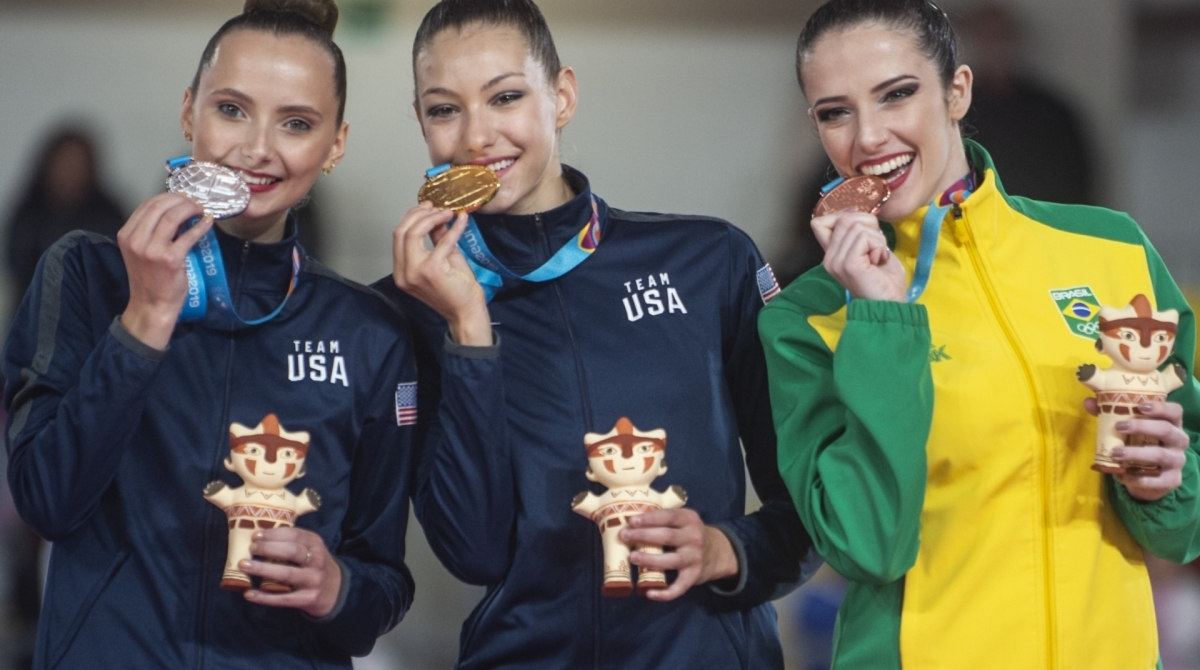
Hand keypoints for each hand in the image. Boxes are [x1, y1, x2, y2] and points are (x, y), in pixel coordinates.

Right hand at [117, 192, 209, 348]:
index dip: (167, 196)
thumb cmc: (149, 279)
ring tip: (201, 209)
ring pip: (173, 216)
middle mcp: (136, 240)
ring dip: (191, 208)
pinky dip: (200, 225)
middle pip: (159, 206)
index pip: (147, 205)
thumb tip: (174, 213)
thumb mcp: (140, 251)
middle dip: (181, 199)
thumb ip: (150, 232)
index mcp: (126, 235)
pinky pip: (188, 235)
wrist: (151, 305)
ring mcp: (152, 249)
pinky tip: (207, 222)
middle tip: (195, 201)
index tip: (182, 197)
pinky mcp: (170, 259)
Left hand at [240, 527, 341, 617]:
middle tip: (250, 549)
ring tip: (244, 565)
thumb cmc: (314, 564)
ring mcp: (313, 581)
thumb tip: (258, 536)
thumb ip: (292, 542)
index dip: (274, 534)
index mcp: (316, 544)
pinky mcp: (307, 599)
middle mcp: (317, 561)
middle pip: (291, 552)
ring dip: (263, 569)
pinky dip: (264, 597)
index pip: (295, 535)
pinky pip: (283, 599)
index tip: (256, 535)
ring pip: (286, 574)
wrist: (335, 590)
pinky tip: (249, 594)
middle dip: (268, 549)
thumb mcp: (311, 549)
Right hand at [392, 202, 491, 345]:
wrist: (466, 313)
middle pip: (401, 231)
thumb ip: (435, 240)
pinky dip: (453, 228)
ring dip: (432, 218)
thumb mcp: (443, 259)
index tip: (426, 207)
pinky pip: (442, 241)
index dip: (411, 218)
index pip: (398, 236)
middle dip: (418, 214)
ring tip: (447, 212)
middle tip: (435, 206)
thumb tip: (436, 217)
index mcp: (402, 271)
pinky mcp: (432, 270)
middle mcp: (404, 273)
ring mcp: (415, 272)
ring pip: (413, 233)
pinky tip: (462, 220)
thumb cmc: (456, 291)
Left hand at [620, 508, 738, 601]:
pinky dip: (665, 593)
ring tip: (632, 557)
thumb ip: (665, 519)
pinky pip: (679, 587)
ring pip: (671, 560)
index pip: (668, 516)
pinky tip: (649, 593)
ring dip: (650, 559)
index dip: (649, 519)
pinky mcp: (694, 576)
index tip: (631, 521)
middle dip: (643, 536)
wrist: (718, 553)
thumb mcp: (684, 521)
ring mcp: (694, 558)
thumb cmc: (690, 534)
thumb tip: (630, 522)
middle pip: (667, 536)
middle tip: (624, 536)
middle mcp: (694, 538)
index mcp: (689, 519)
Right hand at [811, 210, 906, 301]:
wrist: (890, 305)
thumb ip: (857, 232)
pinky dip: (878, 246)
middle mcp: (829, 258)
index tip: (865, 232)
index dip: (847, 218)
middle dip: (870, 229)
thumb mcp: (869, 248)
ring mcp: (836, 261)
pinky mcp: (848, 264)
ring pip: (857, 226)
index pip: (820, 221)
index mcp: (831, 254)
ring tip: (878, 258)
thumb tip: (852, 212)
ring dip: (877, 239)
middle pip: (844, 219)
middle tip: (876, 251)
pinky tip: (878, 261)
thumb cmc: (884, 279)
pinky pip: (864, 237)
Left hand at [1083, 399, 1190, 500]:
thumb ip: (1110, 414)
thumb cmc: (1139, 445)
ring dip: (1136, 453)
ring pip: (1160, 455)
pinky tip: (1121, 475)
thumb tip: (1088, 402)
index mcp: (1172, 424)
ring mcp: (1177, 461)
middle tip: (1119, 427)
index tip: (1140, 406)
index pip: (1175, 411)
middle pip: (1166, 430)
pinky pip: (1156, 480)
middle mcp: (1179, 441)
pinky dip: (1137, 478)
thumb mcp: (1129, 429)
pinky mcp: (1172, 480)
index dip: (1161, 407)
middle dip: (1142, 427)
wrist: (1149, 478)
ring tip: (1115, 453)